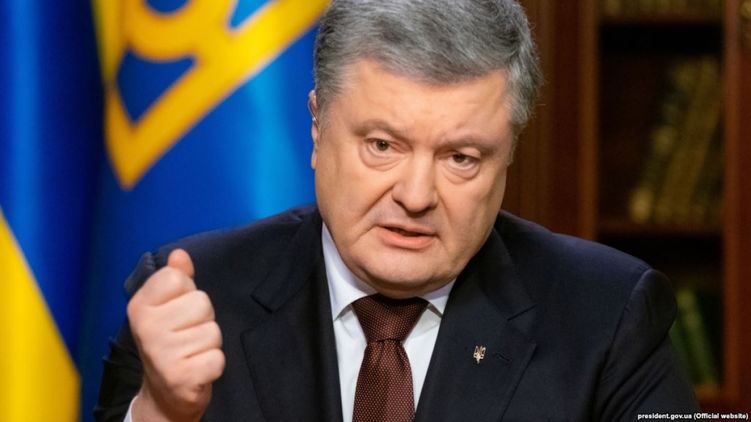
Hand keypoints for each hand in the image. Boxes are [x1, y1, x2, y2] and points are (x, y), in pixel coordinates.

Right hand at [127, 249, 224, 421]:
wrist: (164, 392)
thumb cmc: (170, 341)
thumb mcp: (167, 306)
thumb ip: (175, 278)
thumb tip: (180, 254)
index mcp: (140, 306)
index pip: (178, 277)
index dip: (187, 291)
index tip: (177, 309)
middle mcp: (146, 329)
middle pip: (201, 302)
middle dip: (202, 318)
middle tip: (187, 333)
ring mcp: (162, 354)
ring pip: (213, 331)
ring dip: (209, 342)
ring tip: (191, 351)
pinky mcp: (181, 377)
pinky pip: (218, 358)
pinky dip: (213, 364)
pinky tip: (197, 368)